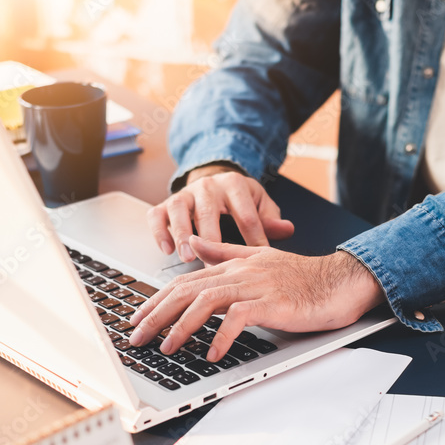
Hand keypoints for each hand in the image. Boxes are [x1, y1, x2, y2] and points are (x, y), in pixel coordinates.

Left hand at [128, 236, 384, 360]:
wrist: (341, 280)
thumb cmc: (303, 276)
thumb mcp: (258, 259)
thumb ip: (224, 254)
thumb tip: (193, 245)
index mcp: (234, 266)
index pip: (184, 281)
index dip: (157, 301)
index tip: (138, 319)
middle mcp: (240, 273)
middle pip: (187, 291)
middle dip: (157, 315)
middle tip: (137, 338)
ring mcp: (256, 286)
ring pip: (207, 301)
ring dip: (182, 327)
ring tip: (167, 348)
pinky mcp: (273, 303)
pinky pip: (240, 318)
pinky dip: (223, 336)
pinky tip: (212, 353)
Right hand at [147, 164, 294, 262]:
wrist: (214, 182)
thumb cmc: (239, 200)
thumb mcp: (259, 204)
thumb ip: (271, 218)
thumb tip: (287, 229)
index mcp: (234, 185)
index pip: (246, 214)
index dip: (253, 239)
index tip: (256, 262)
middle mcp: (207, 186)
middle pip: (208, 211)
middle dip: (211, 238)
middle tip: (214, 263)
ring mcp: (184, 194)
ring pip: (178, 209)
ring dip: (181, 233)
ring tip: (186, 257)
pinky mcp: (165, 203)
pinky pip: (156, 214)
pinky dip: (160, 231)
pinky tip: (166, 250)